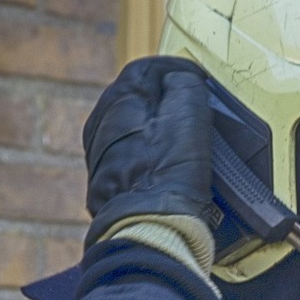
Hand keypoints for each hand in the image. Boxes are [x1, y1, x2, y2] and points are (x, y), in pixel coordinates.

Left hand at [82, 56, 213, 247]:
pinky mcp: (106, 186)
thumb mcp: (187, 115)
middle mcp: (100, 126)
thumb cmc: (168, 173)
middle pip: (136, 100)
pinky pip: (130, 157)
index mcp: (116, 102)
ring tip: (185, 139)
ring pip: (132, 129)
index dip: (176, 71)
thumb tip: (180, 79)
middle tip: (194, 107)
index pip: (145, 70)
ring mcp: (100, 157)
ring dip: (157, 128)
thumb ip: (184, 84)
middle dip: (165, 99)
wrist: (147, 229)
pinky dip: (150, 154)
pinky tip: (168, 166)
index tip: (198, 80)